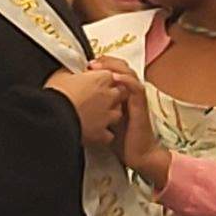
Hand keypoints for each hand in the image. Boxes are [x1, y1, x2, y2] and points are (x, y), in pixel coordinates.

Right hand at [47, 65, 127, 149]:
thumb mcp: (60, 74)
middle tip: (96, 96)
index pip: (110, 75)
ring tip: (96, 114)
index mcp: (100, 79)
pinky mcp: (101, 133)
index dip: (101, 79)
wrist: (52, 117)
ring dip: (110, 113)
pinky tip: (94, 132)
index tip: (92, 81)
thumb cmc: (55, 95)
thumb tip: (71, 70)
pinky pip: (108, 135)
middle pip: (119, 93)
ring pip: (118, 113)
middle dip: (111, 94)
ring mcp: (107, 116)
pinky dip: (103, 134)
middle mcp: (108, 97)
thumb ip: (72, 71)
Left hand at [97, 60, 170, 185]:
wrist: (138, 154)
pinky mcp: (141, 105)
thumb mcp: (103, 118)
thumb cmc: (121, 139)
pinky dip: (126, 80)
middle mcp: (130, 92)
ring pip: (129, 73)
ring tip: (98, 66)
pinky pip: (136, 88)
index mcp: (121, 93)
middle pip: (121, 67)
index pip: (114, 70)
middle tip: (90, 62)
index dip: (101, 64)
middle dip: (106, 61)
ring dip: (113, 67)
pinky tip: (114, 78)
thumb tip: (74, 99)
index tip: (85, 65)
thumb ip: (95, 107)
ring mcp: (137, 98)